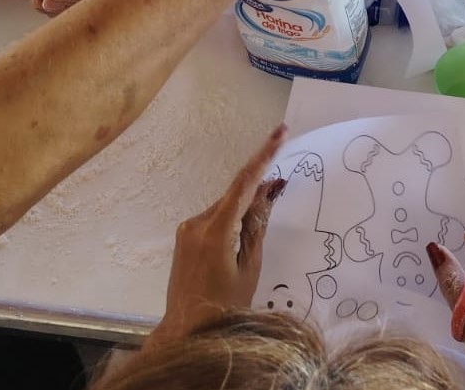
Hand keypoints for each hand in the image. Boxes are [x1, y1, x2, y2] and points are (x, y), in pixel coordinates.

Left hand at [145, 125, 285, 348]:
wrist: (185, 332)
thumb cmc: (225, 307)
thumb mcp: (249, 267)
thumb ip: (257, 225)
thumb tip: (268, 189)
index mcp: (215, 230)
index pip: (244, 183)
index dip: (264, 155)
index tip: (280, 132)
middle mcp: (196, 222)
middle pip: (234, 196)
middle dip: (257, 193)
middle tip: (281, 191)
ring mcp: (186, 229)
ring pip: (225, 208)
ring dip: (242, 212)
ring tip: (253, 241)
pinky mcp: (183, 236)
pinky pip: (214, 219)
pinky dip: (230, 221)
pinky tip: (237, 245)